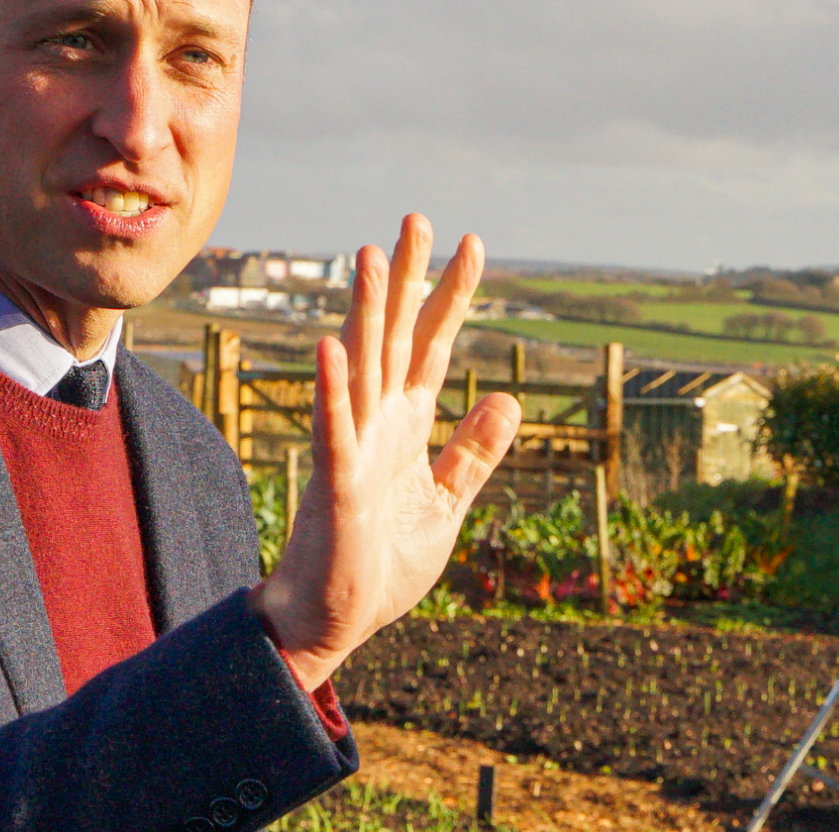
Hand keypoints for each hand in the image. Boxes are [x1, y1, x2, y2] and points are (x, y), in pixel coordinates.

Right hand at [250, 214, 520, 689]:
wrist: (333, 621)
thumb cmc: (379, 564)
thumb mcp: (445, 503)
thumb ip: (473, 453)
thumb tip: (506, 398)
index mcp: (404, 425)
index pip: (429, 345)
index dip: (450, 296)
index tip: (472, 244)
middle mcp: (376, 422)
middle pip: (393, 336)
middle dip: (406, 279)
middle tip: (416, 218)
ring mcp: (353, 447)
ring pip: (360, 367)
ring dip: (366, 312)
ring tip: (373, 256)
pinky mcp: (336, 483)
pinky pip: (333, 429)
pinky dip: (333, 389)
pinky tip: (334, 348)